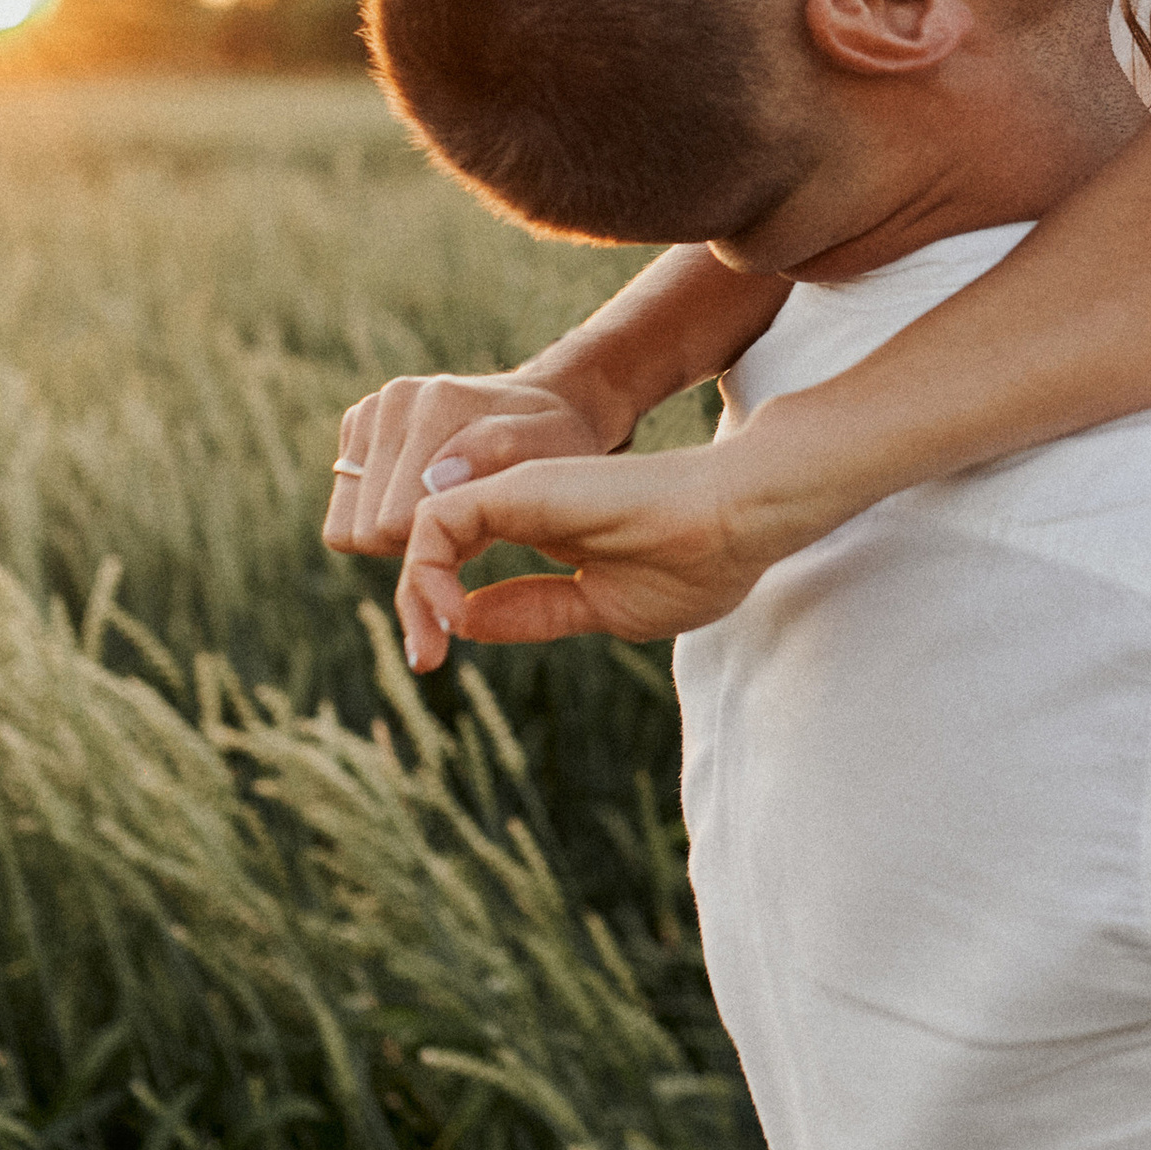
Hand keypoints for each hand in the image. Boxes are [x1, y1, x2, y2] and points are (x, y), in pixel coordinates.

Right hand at [324, 371, 620, 559]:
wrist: (543, 404)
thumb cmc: (554, 440)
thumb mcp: (552, 449)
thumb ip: (500, 454)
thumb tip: (435, 477)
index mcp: (435, 403)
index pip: (394, 524)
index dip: (437, 544)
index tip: (480, 527)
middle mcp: (392, 400)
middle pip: (365, 530)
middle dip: (416, 541)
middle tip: (466, 521)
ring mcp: (368, 412)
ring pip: (346, 527)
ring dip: (394, 534)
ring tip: (445, 509)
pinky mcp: (356, 429)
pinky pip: (342, 515)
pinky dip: (378, 518)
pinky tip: (422, 498)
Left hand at [391, 407, 843, 671]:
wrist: (738, 521)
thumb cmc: (696, 565)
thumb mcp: (600, 606)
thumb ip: (533, 609)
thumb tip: (467, 621)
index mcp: (549, 532)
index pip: (463, 564)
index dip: (440, 612)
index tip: (433, 661)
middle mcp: (525, 506)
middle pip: (435, 546)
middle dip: (413, 605)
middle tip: (422, 660)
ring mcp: (520, 493)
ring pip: (424, 529)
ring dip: (412, 592)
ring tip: (427, 645)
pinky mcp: (518, 488)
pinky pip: (436, 520)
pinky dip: (424, 568)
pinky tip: (447, 613)